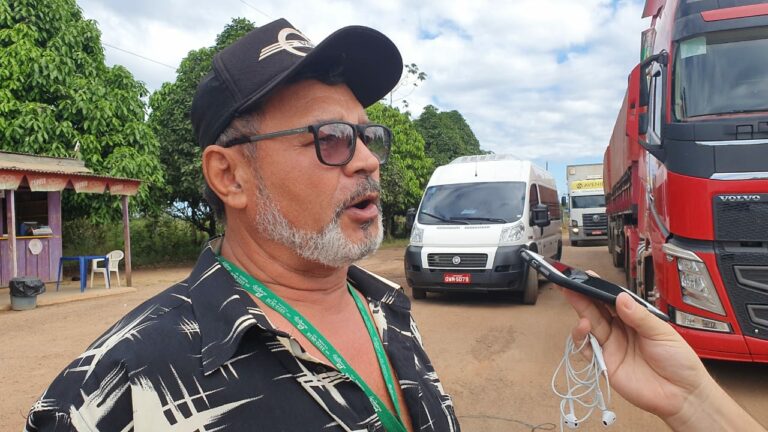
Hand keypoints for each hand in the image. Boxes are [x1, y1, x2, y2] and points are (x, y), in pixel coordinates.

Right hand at [563, 288, 765, 430]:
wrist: (682, 395)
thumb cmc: (679, 362)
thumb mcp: (663, 333)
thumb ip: (640, 317)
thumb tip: (621, 298)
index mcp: (635, 319)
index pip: (612, 301)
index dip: (599, 289)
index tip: (588, 276)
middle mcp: (620, 331)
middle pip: (596, 310)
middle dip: (582, 296)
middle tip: (569, 284)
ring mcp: (612, 347)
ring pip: (589, 326)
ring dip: (580, 312)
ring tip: (574, 300)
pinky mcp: (605, 364)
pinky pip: (587, 350)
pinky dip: (581, 339)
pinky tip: (583, 327)